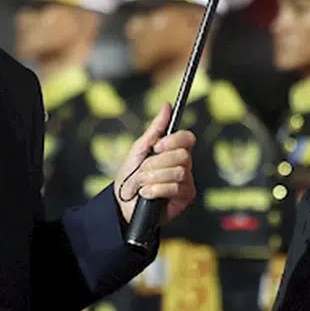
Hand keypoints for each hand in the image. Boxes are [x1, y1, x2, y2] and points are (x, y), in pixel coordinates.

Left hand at [114, 103, 195, 223]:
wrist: (122, 204)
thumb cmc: (130, 176)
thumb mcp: (138, 149)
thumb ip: (155, 129)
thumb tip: (166, 106)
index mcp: (174, 151)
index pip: (187, 139)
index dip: (173, 141)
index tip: (157, 147)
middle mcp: (184, 166)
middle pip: (182, 156)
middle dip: (156, 163)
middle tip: (143, 170)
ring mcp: (186, 182)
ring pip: (177, 172)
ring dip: (153, 177)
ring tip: (142, 183)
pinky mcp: (184, 198)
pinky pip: (174, 188)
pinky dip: (155, 190)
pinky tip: (146, 194)